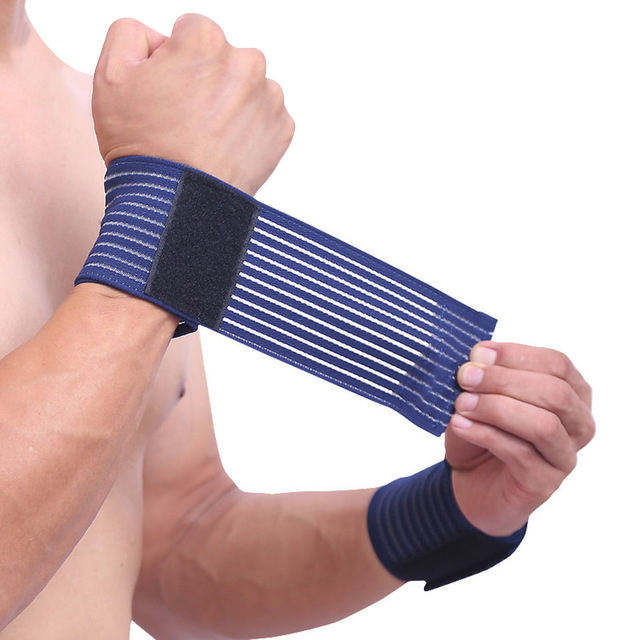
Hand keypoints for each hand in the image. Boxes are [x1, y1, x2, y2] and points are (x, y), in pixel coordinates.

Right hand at [92, 14, 294, 194]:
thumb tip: (157, 36)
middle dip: (207, 79)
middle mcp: (246, 63)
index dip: (174, 60)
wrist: (179, 203)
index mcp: (206, 41)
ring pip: (247, 88)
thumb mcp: (110, 76)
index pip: (191, 32)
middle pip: (224, 59)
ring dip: (230, 103)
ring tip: (205, 136)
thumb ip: (130, 33)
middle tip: (185, 117)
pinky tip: (224, 148)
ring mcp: (269, 99)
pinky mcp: (282, 130)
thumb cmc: (143, 146)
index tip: (168, 91)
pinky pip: (264, 118)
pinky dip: (248, 129)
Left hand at [446, 342, 593, 536]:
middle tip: (465, 377)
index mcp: (571, 392)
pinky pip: (520, 454)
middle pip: (555, 393)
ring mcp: (565, 456)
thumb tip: (478, 356)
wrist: (471, 479)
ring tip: (461, 403)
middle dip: (505, 381)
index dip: (516, 355)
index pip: (556, 364)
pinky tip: (460, 424)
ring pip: (544, 425)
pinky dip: (485, 434)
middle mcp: (578, 424)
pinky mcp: (544, 483)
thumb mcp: (481, 394)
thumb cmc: (482, 429)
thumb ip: (485, 374)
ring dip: (497, 408)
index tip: (478, 353)